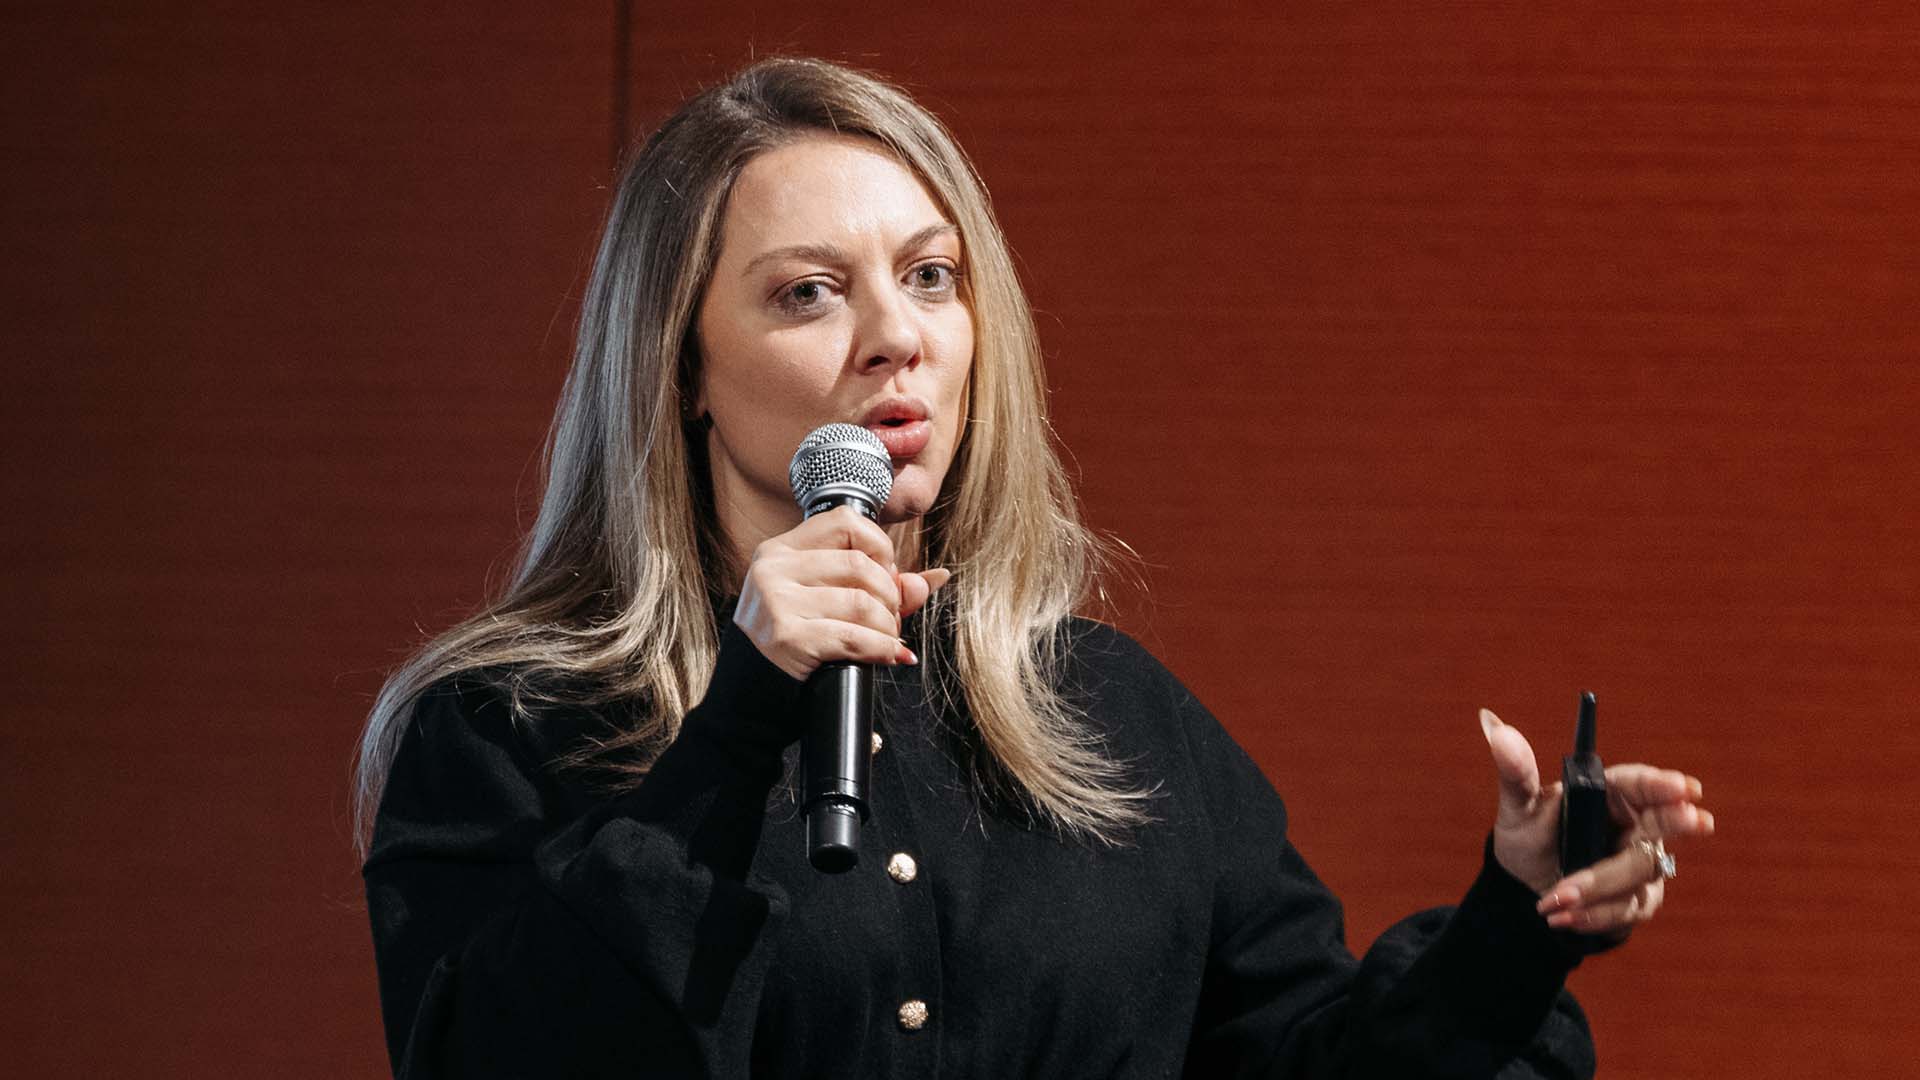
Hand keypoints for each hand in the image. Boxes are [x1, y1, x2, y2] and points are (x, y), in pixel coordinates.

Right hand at [733, 506, 951, 680]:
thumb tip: (933, 579)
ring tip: (886, 640)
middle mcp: (773, 568)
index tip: (884, 576)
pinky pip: (854, 637)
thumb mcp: (829, 602)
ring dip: (888, 628)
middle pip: (860, 565)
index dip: (879, 547)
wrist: (751, 692)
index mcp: (781, 550)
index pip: (846, 521)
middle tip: (889, 619)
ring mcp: (776, 601)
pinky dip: (881, 649)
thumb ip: (882, 586)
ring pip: (862, 603)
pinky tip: (888, 656)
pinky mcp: (786, 636)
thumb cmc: (795, 641)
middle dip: (889, 596)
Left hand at [1480, 708, 1715, 935]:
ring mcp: (1640, 864)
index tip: (1684, 787)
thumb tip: (1494, 725)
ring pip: (1638, 872)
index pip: (1640, 783)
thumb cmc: (1528, 838)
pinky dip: (1593, 914)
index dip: (1663, 783)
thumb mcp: (1518, 809)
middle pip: (1664, 823)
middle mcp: (1634, 825)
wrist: (1524, 890)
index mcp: (1610, 794)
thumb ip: (1514, 774)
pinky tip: (1562, 916)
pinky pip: (1625, 908)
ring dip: (1598, 886)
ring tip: (1555, 896)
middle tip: (1698, 820)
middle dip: (1679, 822)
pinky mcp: (1637, 901)